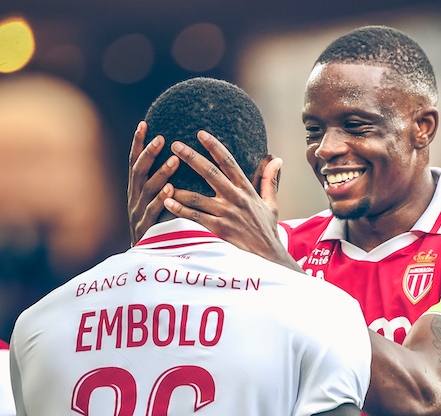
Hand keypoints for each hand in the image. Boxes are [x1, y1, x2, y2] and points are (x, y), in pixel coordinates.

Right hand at [127, 121, 178, 243]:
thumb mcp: (156, 203)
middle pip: (138, 171)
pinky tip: (172, 189)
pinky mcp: (147, 229)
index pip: (135, 162)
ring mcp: (138, 214)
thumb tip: (177, 159)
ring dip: (161, 173)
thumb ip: (161, 184)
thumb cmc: (158, 227)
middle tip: (161, 138)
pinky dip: (162, 200)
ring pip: (147, 189)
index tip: (144, 124)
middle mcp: (134, 199)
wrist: (148, 260)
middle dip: (148, 153)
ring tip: (174, 160)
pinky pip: (154, 212)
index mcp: (136, 191)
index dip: (138, 144)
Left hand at [162, 131, 297, 269]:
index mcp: (246, 190)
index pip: (229, 162)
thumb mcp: (271, 204)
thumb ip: (269, 180)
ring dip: (179, 186)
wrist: (269, 256)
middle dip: (192, 157)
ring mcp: (226, 215)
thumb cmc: (267, 230)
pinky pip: (195, 217)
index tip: (200, 133)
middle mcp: (235, 199)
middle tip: (175, 145)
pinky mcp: (218, 230)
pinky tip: (167, 201)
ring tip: (163, 176)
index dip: (214, 147)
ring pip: (197, 197)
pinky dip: (180, 209)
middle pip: (210, 173)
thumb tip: (277, 159)